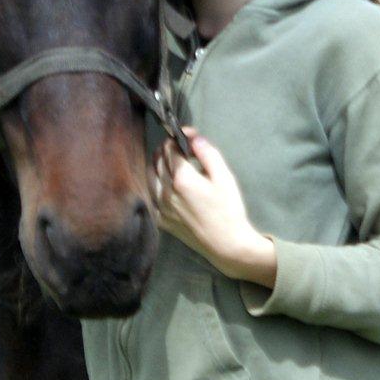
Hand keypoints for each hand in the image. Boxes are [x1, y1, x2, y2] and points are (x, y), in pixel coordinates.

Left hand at [149, 128, 276, 286]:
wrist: (226, 245)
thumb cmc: (229, 210)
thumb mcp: (224, 177)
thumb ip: (208, 154)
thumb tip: (194, 138)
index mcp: (182, 178)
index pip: (170, 148)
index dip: (179, 137)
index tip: (190, 134)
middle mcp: (166, 191)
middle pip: (158, 159)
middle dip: (168, 148)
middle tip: (183, 146)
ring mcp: (160, 206)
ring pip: (151, 175)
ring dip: (159, 163)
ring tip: (173, 161)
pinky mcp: (161, 219)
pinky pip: (151, 194)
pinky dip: (156, 182)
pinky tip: (167, 182)